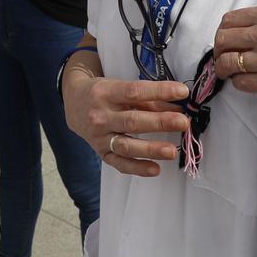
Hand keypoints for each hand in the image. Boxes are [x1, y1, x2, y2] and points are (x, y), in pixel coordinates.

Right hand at [64, 65, 190, 177]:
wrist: (73, 104)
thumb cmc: (103, 93)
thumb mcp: (120, 87)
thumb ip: (149, 98)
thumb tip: (178, 106)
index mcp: (106, 92)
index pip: (135, 91)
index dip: (159, 91)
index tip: (182, 92)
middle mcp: (100, 116)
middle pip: (132, 121)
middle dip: (160, 122)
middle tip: (183, 123)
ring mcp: (99, 137)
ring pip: (126, 145)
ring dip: (151, 149)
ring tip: (172, 151)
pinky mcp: (101, 152)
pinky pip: (119, 163)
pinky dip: (137, 168)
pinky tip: (155, 169)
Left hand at [212, 5, 256, 98]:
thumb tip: (231, 31)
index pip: (228, 21)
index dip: (221, 31)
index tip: (224, 40)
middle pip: (222, 41)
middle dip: (218, 50)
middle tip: (222, 56)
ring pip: (227, 63)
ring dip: (224, 68)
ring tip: (228, 70)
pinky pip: (241, 82)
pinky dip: (237, 82)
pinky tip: (244, 78)